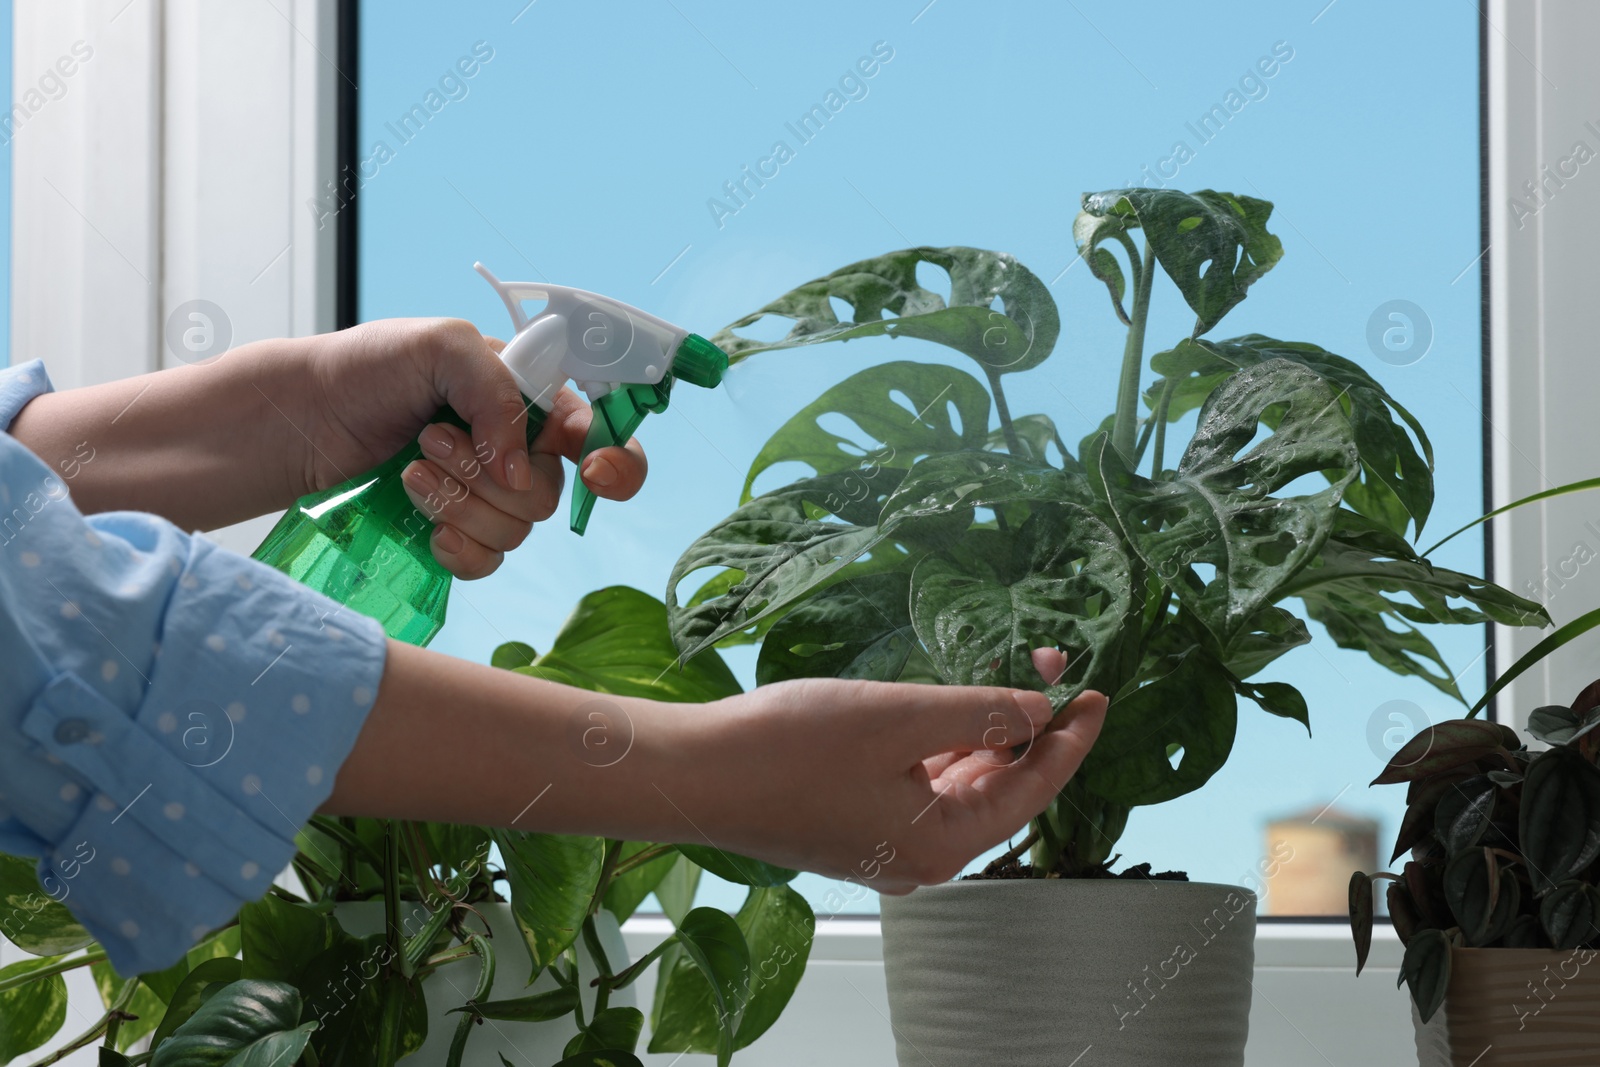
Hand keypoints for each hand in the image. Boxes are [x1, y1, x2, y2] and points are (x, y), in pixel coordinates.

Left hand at [300, 319, 648, 577]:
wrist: (298, 420)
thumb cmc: (367, 368)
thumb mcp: (441, 346)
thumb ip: (498, 392)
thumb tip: (519, 469)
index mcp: (531, 400)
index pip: (600, 436)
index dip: (616, 461)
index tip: (593, 471)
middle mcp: (517, 451)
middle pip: (551, 493)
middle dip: (486, 473)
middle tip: (430, 438)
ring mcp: (486, 497)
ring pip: (516, 530)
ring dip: (459, 503)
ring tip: (409, 470)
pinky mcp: (453, 534)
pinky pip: (487, 563)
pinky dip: (460, 549)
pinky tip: (427, 528)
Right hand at [677, 649, 1106, 891]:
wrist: (693, 772)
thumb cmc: (790, 747)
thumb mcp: (901, 717)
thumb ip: (979, 714)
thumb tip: (1041, 712)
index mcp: (939, 847)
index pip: (1029, 792)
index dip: (1069, 740)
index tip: (1095, 695)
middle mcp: (917, 858)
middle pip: (996, 793)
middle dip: (1027, 731)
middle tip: (1054, 672)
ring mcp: (882, 844)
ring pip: (955, 788)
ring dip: (984, 736)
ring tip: (1010, 681)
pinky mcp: (852, 823)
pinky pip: (917, 786)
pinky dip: (942, 748)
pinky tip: (950, 711)